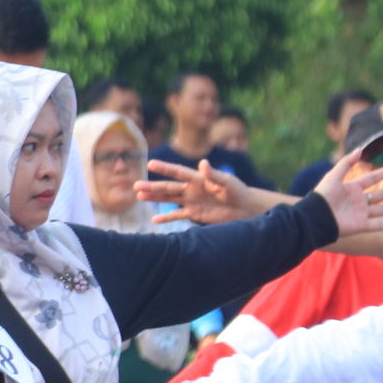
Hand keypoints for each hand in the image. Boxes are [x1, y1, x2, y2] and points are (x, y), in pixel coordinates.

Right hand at [136, 159, 279, 223]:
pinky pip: (177, 215)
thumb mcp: (227, 182)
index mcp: (199, 179)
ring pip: (169, 200)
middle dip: (152, 187)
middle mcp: (192, 189)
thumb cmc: (238, 192)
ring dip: (154, 198)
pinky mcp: (195, 214)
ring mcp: (192, 202)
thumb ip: (213, 174)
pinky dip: (166, 218)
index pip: (178, 172)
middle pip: (168, 187)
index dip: (164, 168)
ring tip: (139, 197)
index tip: (150, 164)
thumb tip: (202, 163)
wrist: (246, 209)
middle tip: (136, 186)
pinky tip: (154, 219)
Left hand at [315, 150, 382, 237]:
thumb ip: (346, 163)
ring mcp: (360, 213)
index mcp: (352, 189)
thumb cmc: (322, 196)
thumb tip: (360, 148)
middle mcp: (358, 201)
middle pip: (380, 194)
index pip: (371, 179)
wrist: (315, 217)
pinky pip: (378, 225)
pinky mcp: (360, 225)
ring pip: (382, 209)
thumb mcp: (333, 176)